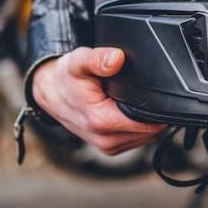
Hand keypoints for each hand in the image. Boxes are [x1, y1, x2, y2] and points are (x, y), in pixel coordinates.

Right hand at [31, 47, 165, 155]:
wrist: (51, 93)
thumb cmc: (66, 78)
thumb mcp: (79, 61)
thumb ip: (99, 59)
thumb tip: (117, 58)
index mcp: (101, 122)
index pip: (149, 123)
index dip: (157, 106)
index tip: (155, 90)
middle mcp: (106, 141)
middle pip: (151, 131)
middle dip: (153, 112)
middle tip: (141, 91)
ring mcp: (109, 147)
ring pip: (147, 137)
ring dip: (147, 120)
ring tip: (132, 100)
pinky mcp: (111, 148)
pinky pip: (138, 140)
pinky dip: (140, 126)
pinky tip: (130, 110)